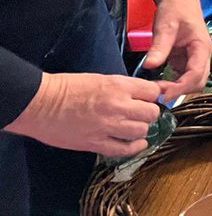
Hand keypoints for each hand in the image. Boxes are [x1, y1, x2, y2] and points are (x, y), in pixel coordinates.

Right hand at [6, 72, 161, 157]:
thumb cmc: (68, 88)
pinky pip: (124, 150)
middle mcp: (117, 105)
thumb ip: (125, 87)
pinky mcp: (96, 143)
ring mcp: (107, 126)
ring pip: (141, 131)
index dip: (152, 96)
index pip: (153, 92)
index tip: (148, 100)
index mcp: (119, 86)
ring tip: (133, 129)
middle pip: (151, 113)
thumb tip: (148, 92)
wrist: (41, 104)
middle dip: (148, 114)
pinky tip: (135, 144)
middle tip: (140, 115)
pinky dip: (134, 148)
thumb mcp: (102, 79)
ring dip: (140, 131)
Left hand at [145, 0, 209, 99]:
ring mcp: (195, 58)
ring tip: (156, 92)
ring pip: (192, 82)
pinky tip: (159, 86)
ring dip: (177, 90)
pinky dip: (173, 85)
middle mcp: (202, 55)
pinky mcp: (186, 59)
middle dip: (180, 92)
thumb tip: (149, 66)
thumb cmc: (175, 7)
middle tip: (157, 95)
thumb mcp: (166, 25)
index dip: (181, 88)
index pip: (196, 74)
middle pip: (198, 82)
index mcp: (202, 47)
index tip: (163, 96)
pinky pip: (183, 77)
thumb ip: (160, 46)